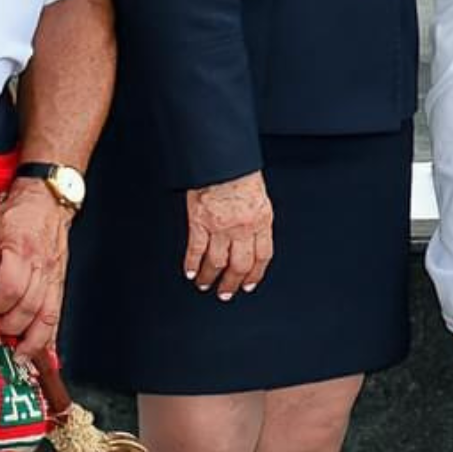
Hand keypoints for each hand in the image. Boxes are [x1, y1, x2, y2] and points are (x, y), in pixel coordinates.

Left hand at [0, 181, 71, 358]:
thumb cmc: (13, 217)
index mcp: (21, 249)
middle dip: (10, 325)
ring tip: (17, 356)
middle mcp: (41, 265)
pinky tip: (40, 353)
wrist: (47, 203)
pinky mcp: (59, 284)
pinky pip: (56, 315)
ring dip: (31, 340)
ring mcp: (53, 276)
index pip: (11, 285)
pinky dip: (48, 337)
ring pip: (47, 315)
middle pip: (29, 306)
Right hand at [182, 170, 272, 299]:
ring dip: (210, 277)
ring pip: (217, 262)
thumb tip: (254, 237)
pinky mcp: (199, 222)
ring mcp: (220, 226)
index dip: (255, 274)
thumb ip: (257, 219)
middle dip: (232, 283)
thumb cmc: (240, 172)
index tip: (249, 284)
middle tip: (227, 293)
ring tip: (205, 285)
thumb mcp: (259, 196)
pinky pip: (196, 250)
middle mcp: (242, 227)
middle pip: (240, 265)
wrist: (223, 158)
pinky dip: (192, 264)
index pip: (262, 256)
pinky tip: (190, 272)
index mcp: (261, 220)